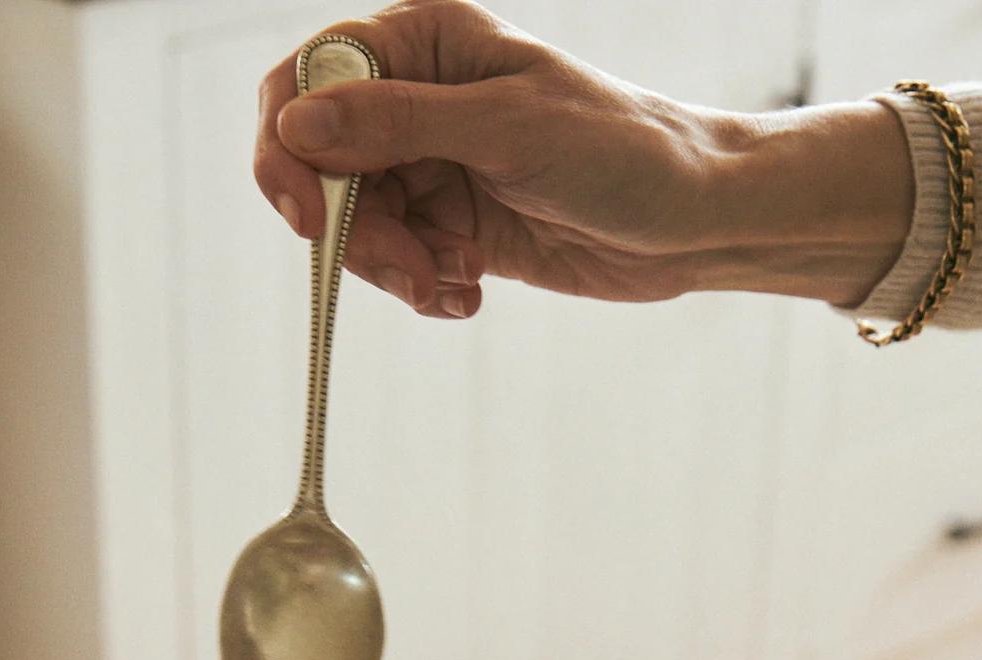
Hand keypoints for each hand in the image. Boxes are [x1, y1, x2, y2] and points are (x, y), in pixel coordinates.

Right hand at [255, 1, 912, 319]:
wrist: (693, 220)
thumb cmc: (621, 151)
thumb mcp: (506, 131)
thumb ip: (398, 125)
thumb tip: (297, 126)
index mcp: (423, 43)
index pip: (306, 81)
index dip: (288, 150)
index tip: (308, 219)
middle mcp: (417, 100)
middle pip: (323, 167)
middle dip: (355, 231)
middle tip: (413, 268)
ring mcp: (434, 165)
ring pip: (359, 226)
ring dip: (394, 269)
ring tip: (456, 285)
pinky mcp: (455, 226)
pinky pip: (401, 263)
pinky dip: (423, 289)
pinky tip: (471, 294)